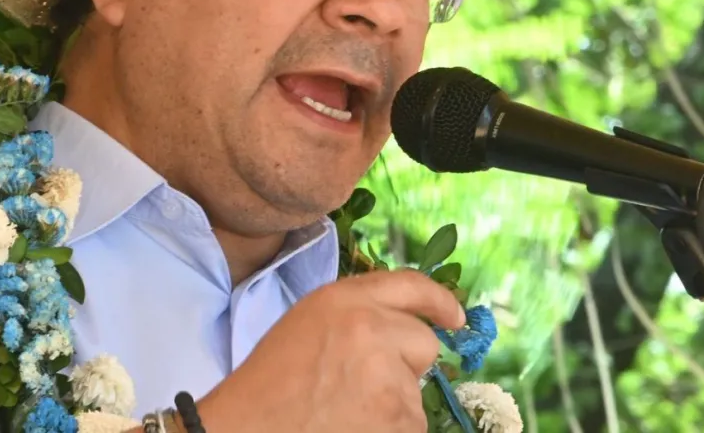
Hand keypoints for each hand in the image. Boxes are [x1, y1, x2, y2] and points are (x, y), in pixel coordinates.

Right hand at [198, 269, 465, 432]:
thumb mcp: (309, 324)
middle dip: (406, 363)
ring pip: (417, 391)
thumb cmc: (271, 383)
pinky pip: (412, 425)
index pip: (410, 285)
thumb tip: (405, 331)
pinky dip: (391, 430)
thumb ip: (357, 316)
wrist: (248, 428)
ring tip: (346, 412)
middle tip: (363, 385)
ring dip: (394, 404)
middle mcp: (372, 328)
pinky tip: (352, 428)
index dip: (439, 300)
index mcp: (344, 299)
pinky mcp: (397, 419)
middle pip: (424, 342)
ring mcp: (388, 376)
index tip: (455, 317)